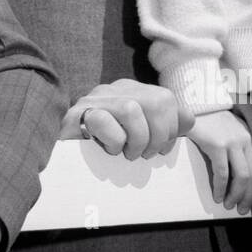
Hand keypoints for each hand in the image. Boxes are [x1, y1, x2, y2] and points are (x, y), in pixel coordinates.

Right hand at [59, 79, 194, 159]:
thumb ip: (164, 127)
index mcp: (131, 92)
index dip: (171, 128)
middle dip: (158, 136)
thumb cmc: (104, 150)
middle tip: (144, 154)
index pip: (166, 99)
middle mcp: (114, 90)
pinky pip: (105, 121)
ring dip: (136, 140)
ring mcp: (95, 100)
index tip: (160, 150)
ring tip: (126, 154)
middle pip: (157, 101)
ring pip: (133, 109)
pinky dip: (113, 141)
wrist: (63, 160)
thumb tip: (188, 119)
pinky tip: (108, 150)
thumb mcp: (139, 139)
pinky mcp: (78, 114)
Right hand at [187, 111, 251, 213]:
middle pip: (251, 176)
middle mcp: (245, 140)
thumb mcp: (226, 131)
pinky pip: (222, 173)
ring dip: (234, 195)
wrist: (192, 103)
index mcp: (248, 138)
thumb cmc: (207, 119)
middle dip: (246, 196)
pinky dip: (220, 188)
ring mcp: (232, 142)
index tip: (246, 202)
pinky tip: (217, 195)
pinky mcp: (218, 145)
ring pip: (241, 177)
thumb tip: (233, 175)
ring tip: (227, 204)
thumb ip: (233, 147)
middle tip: (239, 209)